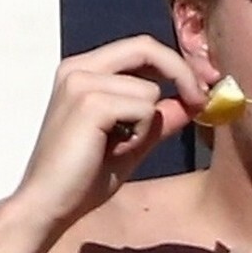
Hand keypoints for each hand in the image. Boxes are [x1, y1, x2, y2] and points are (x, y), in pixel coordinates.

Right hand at [9, 36, 210, 231]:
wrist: (49, 204)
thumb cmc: (82, 178)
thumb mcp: (132, 144)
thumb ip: (159, 121)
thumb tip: (191, 103)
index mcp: (82, 71)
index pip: (140, 48)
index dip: (177, 64)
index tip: (202, 87)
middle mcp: (78, 68)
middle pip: (146, 48)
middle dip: (182, 73)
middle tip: (201, 100)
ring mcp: (81, 82)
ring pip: (149, 90)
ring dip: (148, 124)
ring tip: (120, 147)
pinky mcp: (89, 103)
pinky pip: (144, 110)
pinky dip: (141, 134)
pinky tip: (113, 150)